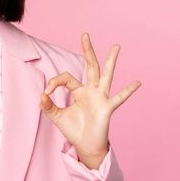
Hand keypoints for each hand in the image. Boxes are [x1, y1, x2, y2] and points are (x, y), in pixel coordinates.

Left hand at [39, 33, 141, 168]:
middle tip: (85, 35)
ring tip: (116, 46)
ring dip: (110, 61)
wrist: (85, 145)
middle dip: (87, 51)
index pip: (66, 78)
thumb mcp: (57, 116)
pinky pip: (119, 98)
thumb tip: (41, 94)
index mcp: (79, 91)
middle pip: (90, 67)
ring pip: (106, 75)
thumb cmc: (74, 129)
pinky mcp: (107, 108)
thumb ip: (48, 106)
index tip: (47, 92)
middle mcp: (91, 91)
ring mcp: (101, 98)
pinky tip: (138, 82)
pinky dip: (128, 91)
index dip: (55, 82)